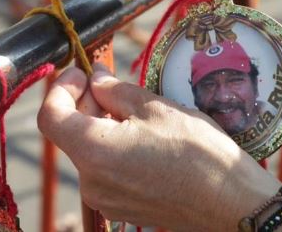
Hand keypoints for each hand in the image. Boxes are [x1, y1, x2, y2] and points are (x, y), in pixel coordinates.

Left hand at [37, 65, 279, 230]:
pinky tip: (141, 136)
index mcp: (94, 151)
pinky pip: (104, 170)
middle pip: (70, 133)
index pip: (50, 116)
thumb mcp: (155, 107)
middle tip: (111, 82)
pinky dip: (113, 147)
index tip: (80, 73)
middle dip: (85, 103)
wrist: (231, 202)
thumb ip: (115, 90)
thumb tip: (95, 77)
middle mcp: (90, 182)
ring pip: (89, 150)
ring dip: (101, 124)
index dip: (59, 88)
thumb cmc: (199, 152)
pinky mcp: (121, 207)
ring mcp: (105, 199)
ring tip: (133, 109)